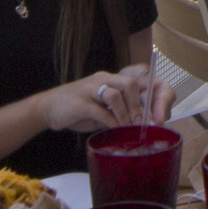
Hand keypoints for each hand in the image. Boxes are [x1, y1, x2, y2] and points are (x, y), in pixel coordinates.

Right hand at [42, 67, 160, 135]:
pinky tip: (113, 131)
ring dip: (126, 114)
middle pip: (130, 83)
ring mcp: (90, 89)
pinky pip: (100, 110)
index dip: (153, 93)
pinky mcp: (80, 102)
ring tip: (129, 129)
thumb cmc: (78, 109)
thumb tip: (143, 125)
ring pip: (116, 94)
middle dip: (140, 106)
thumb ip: (119, 112)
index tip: (158, 114)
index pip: (139, 77)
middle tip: (143, 124)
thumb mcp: (102, 108)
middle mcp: (103, 79)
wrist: (48, 107)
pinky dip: (110, 122)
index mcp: (111, 79)